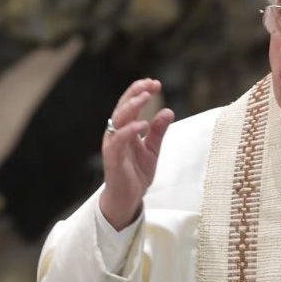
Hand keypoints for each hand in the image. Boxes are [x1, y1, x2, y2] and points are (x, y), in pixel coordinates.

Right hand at [99, 78, 174, 229]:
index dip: (140, 91)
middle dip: (136, 93)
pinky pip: (118, 140)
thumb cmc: (136, 173)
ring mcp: (113, 144)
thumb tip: (168, 111)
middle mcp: (116, 133)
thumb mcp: (153, 149)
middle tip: (151, 84)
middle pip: (122, 106)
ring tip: (145, 97)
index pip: (130, 104)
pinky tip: (142, 124)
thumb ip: (158, 131)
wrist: (127, 198)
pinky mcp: (112, 157)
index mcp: (125, 129)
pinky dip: (129, 130)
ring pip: (118, 119)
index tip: (155, 83)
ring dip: (131, 106)